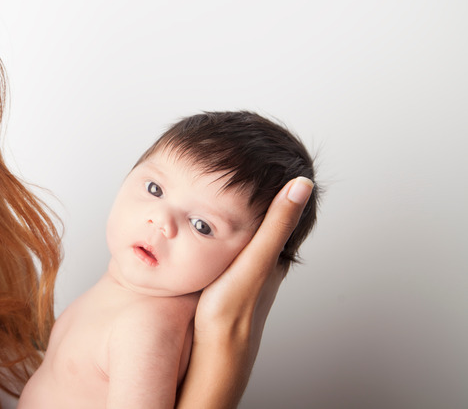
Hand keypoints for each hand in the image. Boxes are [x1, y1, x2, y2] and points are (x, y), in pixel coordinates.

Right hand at [178, 177, 313, 408]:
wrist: (214, 353)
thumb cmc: (233, 311)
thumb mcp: (256, 261)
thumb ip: (276, 224)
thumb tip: (303, 184)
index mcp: (274, 254)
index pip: (282, 209)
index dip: (277, 182)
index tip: (267, 155)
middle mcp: (262, 262)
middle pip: (264, 220)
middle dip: (256, 193)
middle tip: (241, 162)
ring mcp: (243, 272)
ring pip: (244, 233)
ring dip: (235, 212)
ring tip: (222, 186)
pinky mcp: (223, 280)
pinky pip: (226, 245)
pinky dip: (221, 229)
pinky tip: (206, 226)